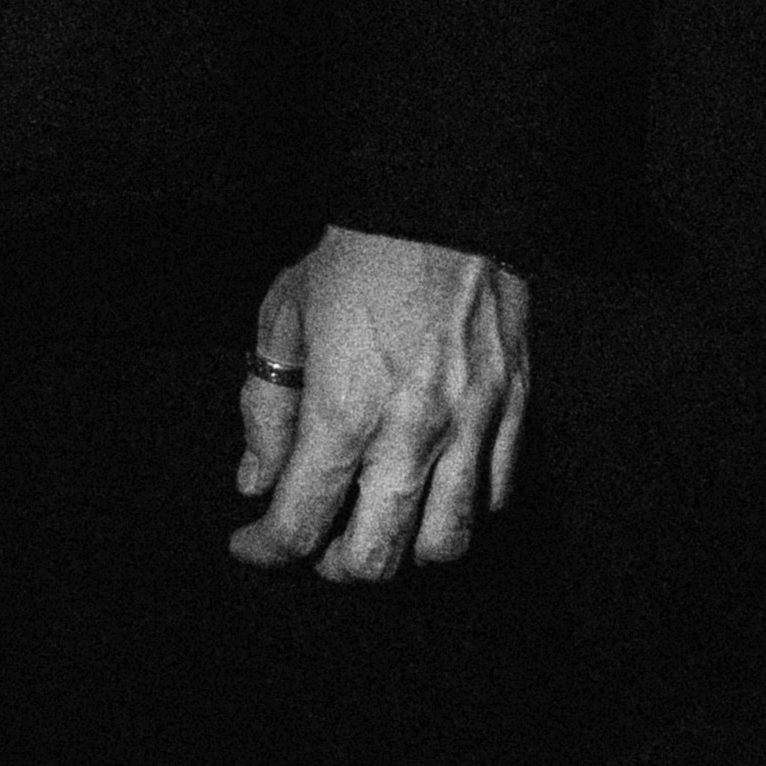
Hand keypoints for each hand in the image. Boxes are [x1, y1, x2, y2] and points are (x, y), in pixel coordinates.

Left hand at [231, 226, 529, 579]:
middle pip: (374, 557)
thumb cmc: (357, 252)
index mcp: (344, 411)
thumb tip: (257, 478)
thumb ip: (266, 408)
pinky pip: (494, 497)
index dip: (267, 549)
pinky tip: (432, 488)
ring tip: (376, 523)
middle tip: (313, 541)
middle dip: (331, 565)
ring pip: (443, 545)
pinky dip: (461, 511)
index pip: (299, 522)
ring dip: (401, 549)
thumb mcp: (284, 318)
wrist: (442, 200)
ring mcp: (471, 427)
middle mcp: (411, 434)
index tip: (251, 543)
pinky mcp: (514, 410)